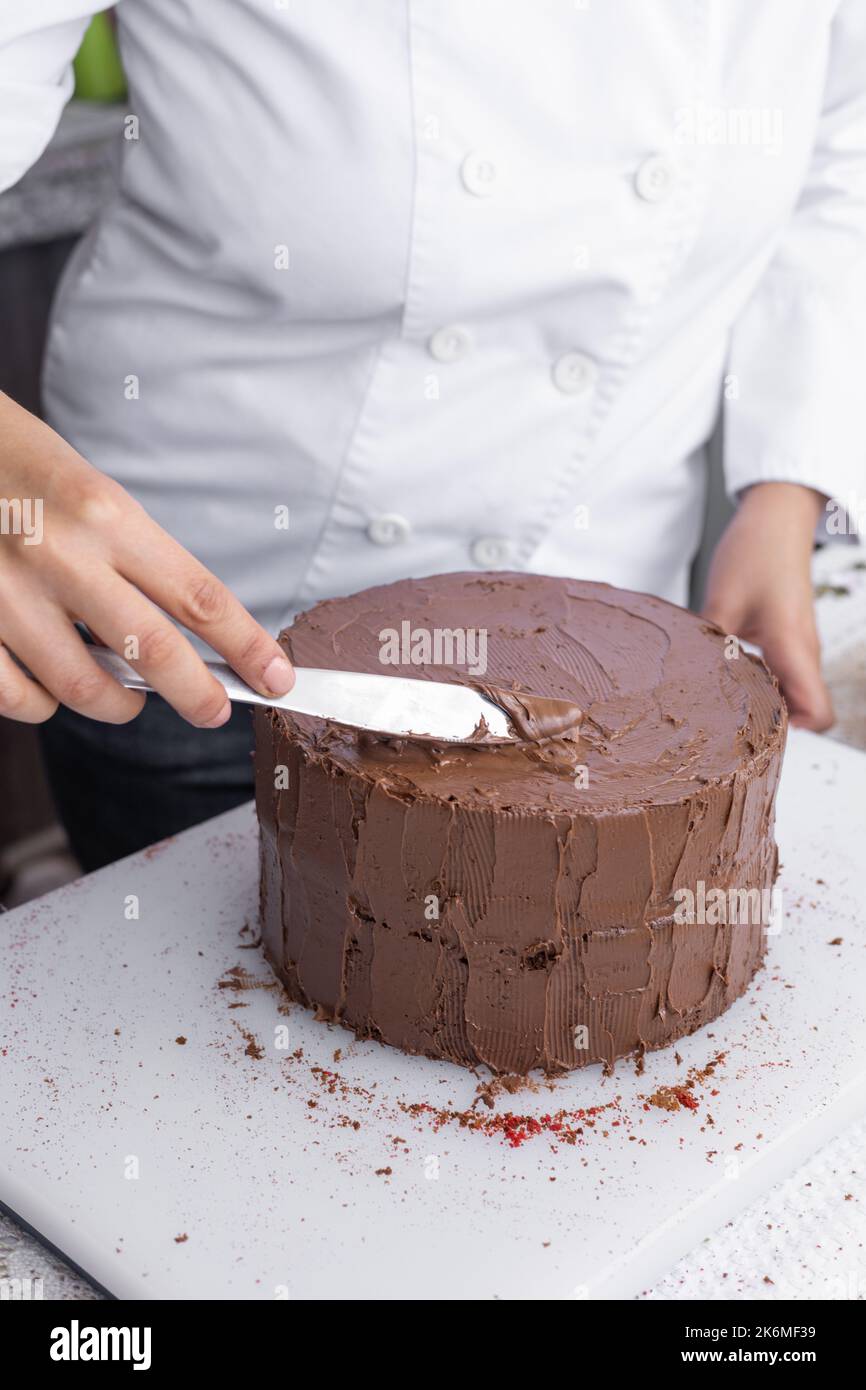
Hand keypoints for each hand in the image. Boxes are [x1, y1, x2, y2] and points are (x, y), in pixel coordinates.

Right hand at [0, 394, 293, 725]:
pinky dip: (45, 706)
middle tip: (214, 711)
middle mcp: (58, 553)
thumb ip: (130, 558)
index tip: (277, 676)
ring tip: (122, 696)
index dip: (248, 646)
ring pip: (83, 688)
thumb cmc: (14, 464)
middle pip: (153, 651)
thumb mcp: (86, 490)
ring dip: (116, 705)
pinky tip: (51, 688)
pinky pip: (20, 698)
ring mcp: (4, 592)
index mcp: (104, 512)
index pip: (199, 595)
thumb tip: (180, 637)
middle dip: (198, 696)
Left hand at [701, 481, 832, 730]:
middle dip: (770, 723)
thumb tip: (682, 681)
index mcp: (793, 647)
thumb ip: (707, 644)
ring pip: (791, 691)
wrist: (777, 517)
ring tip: (720, 701)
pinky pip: (781, 671)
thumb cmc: (756, 550)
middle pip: (803, 709)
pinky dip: (760, 680)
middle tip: (724, 724)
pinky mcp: (788, 635)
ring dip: (763, 701)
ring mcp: (798, 644)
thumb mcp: (721, 599)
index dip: (792, 732)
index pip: (819, 713)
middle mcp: (803, 652)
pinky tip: (725, 672)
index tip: (753, 732)